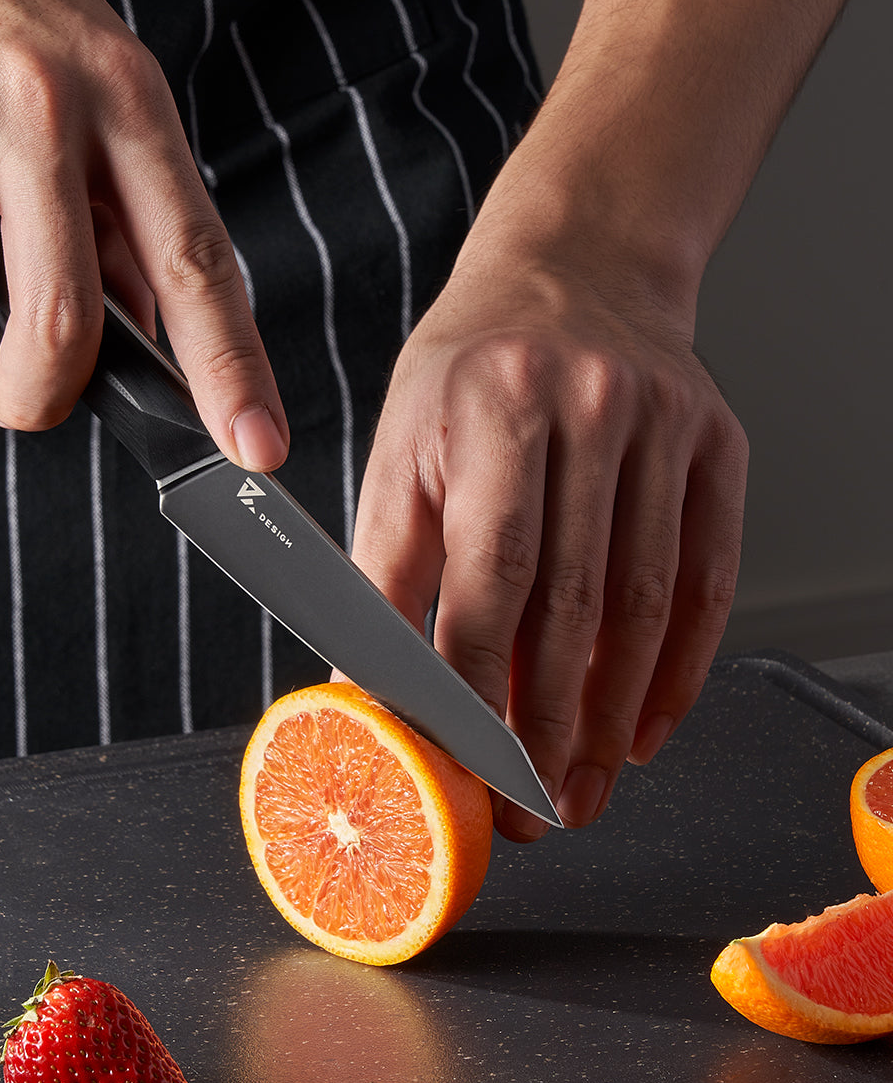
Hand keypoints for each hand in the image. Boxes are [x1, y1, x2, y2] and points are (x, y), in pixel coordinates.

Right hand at [0, 0, 287, 468]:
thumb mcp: (94, 86)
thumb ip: (125, 213)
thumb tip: (142, 328)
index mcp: (125, 101)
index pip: (196, 262)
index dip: (231, 368)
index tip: (256, 445)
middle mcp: (40, 109)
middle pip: (63, 323)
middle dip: (39, 394)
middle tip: (21, 400)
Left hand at [350, 241, 747, 841]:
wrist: (572, 271)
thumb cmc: (470, 371)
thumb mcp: (402, 447)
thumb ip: (384, 569)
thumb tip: (364, 689)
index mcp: (492, 406)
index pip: (485, 578)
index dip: (474, 688)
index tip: (465, 770)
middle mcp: (589, 407)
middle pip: (574, 604)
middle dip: (547, 727)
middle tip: (530, 811)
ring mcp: (665, 424)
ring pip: (647, 603)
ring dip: (614, 716)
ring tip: (584, 789)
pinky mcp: (718, 444)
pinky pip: (709, 576)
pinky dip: (680, 667)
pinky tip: (647, 726)